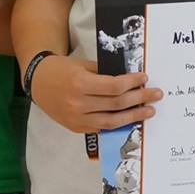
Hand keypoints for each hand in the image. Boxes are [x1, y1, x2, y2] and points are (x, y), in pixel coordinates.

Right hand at [29, 54, 162, 133]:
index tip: (144, 78)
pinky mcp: (76, 128)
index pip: (115, 87)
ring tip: (149, 110)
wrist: (38, 82)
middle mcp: (79, 104)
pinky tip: (130, 118)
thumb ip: (105, 73)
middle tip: (156, 94)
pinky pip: (102, 128)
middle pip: (117, 104)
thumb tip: (131, 79)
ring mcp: (77, 119)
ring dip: (134, 116)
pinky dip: (118, 123)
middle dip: (139, 99)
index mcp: (80, 84)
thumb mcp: (83, 65)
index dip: (132, 83)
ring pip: (112, 121)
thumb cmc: (62, 69)